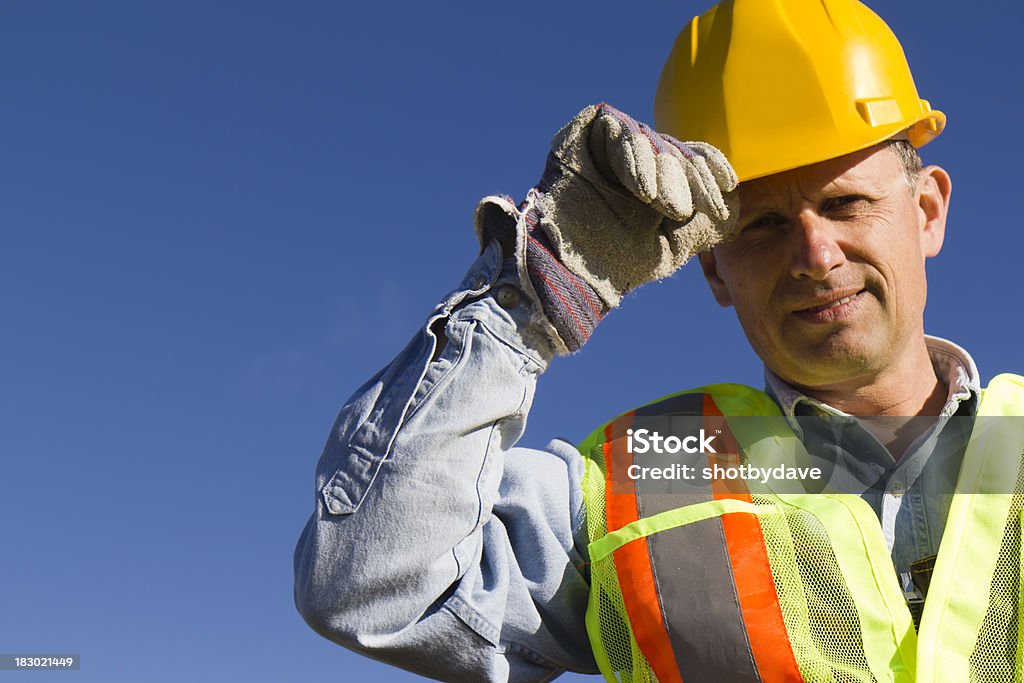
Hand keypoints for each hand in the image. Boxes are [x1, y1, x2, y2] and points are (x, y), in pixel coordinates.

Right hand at [535, 103, 737, 307]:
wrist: (569, 272)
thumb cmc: (618, 265)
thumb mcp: (676, 244)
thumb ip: (708, 221)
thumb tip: (737, 198)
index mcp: (656, 181)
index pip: (690, 158)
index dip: (710, 165)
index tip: (729, 182)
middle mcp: (633, 160)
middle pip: (673, 147)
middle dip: (687, 175)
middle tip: (687, 208)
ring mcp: (606, 146)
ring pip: (647, 137)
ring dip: (661, 169)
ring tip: (662, 203)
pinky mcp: (580, 136)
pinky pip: (614, 127)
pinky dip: (632, 156)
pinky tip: (642, 188)